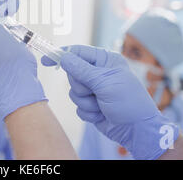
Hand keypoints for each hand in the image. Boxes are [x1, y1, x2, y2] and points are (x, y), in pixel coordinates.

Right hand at [42, 45, 178, 159]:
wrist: (136, 130)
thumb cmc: (128, 101)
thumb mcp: (105, 83)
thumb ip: (82, 70)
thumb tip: (64, 57)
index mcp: (105, 61)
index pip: (78, 52)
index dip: (62, 55)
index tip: (46, 60)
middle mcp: (98, 73)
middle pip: (72, 74)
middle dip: (81, 86)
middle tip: (94, 92)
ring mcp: (94, 89)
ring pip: (73, 92)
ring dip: (85, 101)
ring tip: (101, 105)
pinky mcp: (91, 104)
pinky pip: (77, 106)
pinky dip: (88, 111)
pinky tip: (101, 114)